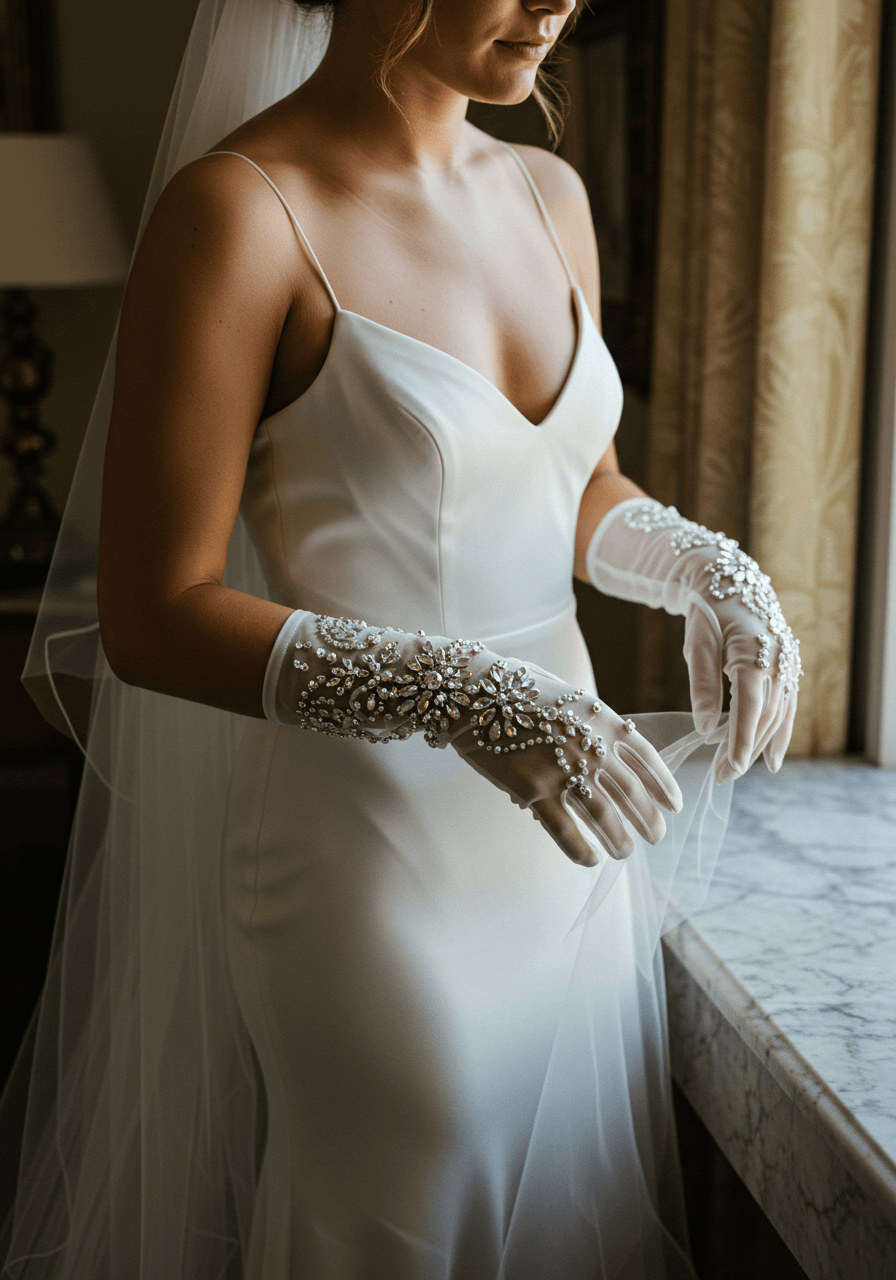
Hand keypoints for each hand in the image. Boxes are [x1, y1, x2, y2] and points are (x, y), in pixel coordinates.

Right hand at [264, 611, 681, 865]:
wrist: (471, 691)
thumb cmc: (518, 689)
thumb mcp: (567, 696)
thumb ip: (594, 723)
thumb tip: (615, 753)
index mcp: (602, 719)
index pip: (647, 758)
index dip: (664, 785)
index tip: (674, 806)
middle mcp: (588, 745)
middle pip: (631, 794)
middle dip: (648, 820)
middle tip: (654, 838)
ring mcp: (561, 768)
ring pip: (604, 817)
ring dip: (620, 840)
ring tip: (624, 852)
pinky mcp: (532, 789)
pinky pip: (566, 830)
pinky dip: (582, 850)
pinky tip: (591, 860)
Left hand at [684, 592, 797, 781]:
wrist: (729, 580)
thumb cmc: (707, 610)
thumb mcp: (697, 642)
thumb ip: (702, 683)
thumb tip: (702, 727)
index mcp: (754, 652)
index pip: (750, 706)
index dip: (741, 739)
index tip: (730, 768)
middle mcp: (778, 660)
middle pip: (766, 716)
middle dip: (745, 749)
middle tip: (721, 776)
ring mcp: (787, 664)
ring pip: (778, 714)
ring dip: (759, 746)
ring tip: (736, 771)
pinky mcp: (787, 668)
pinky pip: (787, 706)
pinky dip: (779, 733)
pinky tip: (770, 759)